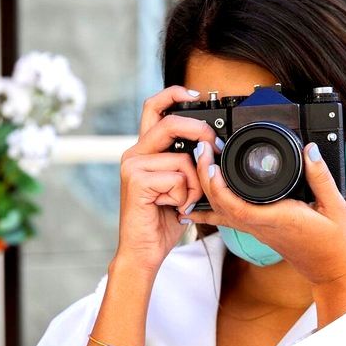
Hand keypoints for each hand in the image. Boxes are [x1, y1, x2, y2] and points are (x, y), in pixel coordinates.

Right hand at [112, 86, 212, 274]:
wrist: (143, 251)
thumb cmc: (162, 220)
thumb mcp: (178, 185)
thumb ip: (185, 162)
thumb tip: (209, 146)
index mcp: (143, 151)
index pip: (153, 108)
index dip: (173, 94)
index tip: (194, 94)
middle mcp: (134, 154)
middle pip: (171, 123)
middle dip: (199, 132)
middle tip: (212, 149)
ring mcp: (132, 166)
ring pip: (182, 158)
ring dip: (194, 184)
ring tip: (185, 201)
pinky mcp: (136, 181)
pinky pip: (177, 178)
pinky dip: (185, 196)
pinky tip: (175, 209)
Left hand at [184, 141, 345, 323]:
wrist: (335, 273)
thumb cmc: (338, 245)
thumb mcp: (337, 208)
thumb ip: (321, 178)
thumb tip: (310, 150)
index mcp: (278, 219)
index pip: (237, 206)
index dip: (219, 187)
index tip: (211, 165)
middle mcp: (262, 227)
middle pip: (222, 207)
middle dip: (205, 180)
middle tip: (201, 152)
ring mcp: (259, 231)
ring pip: (223, 213)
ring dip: (207, 191)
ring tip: (197, 167)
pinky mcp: (261, 231)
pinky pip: (231, 218)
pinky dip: (215, 207)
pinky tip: (198, 205)